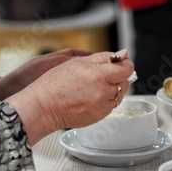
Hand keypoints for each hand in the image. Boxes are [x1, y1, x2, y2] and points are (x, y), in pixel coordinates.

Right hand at [6, 51, 133, 144]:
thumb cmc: (56, 82)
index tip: (120, 63)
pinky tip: (90, 97)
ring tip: (94, 87)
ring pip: (119, 95)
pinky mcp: (100, 116)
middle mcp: (103, 91)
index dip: (125, 65)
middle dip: (118, 77)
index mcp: (99, 74)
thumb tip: (123, 54)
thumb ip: (103, 57)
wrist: (44, 107)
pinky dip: (105, 100)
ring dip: (112, 89)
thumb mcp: (78, 62)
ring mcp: (103, 105)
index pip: (127, 69)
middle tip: (103, 75)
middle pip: (125, 82)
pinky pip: (110, 106)